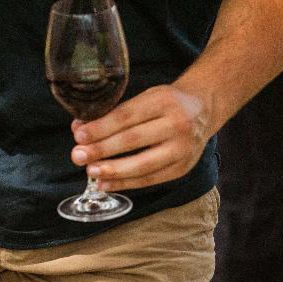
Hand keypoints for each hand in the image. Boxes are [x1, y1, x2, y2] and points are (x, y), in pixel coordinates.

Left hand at [70, 84, 213, 192]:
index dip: (100, 128)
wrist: (204, 108)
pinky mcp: (182, 168)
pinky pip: (150, 179)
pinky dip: (125, 183)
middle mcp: (177, 124)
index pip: (126, 117)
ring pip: (142, 164)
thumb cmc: (166, 103)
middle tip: (77, 156)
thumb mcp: (146, 98)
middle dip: (101, 150)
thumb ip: (115, 113)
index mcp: (164, 101)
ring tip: (90, 171)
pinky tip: (105, 184)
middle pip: (132, 140)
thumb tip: (79, 130)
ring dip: (112, 170)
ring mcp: (182, 148)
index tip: (78, 136)